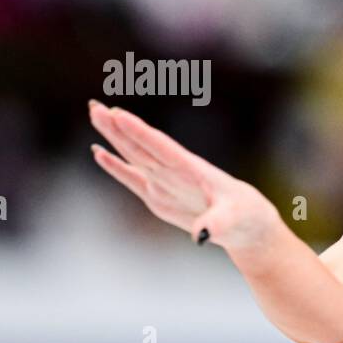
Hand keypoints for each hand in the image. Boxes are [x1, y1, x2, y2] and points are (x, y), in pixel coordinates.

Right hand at [88, 100, 275, 252]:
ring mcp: (165, 183)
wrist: (247, 224)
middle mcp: (175, 172)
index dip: (140, 133)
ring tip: (96, 115)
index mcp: (192, 170)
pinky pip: (133, 179)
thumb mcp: (235, 219)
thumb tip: (201, 235)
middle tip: (95, 107)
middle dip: (118, 128)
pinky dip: (116, 167)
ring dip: (114, 137)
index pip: (161, 148)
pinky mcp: (159, 198)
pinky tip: (99, 152)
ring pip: (134, 156)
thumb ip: (218, 223)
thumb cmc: (245, 216)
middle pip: (141, 146)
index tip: (118, 115)